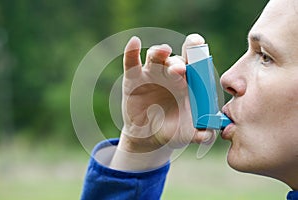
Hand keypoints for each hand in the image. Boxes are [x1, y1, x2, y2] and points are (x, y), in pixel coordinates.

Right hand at [119, 34, 213, 152]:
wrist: (150, 137)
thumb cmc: (174, 131)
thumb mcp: (187, 134)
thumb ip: (201, 134)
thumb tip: (208, 134)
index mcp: (189, 83)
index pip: (195, 63)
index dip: (198, 54)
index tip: (201, 49)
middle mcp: (171, 74)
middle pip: (176, 60)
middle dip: (179, 62)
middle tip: (181, 70)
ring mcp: (152, 74)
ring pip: (156, 57)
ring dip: (160, 53)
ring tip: (164, 51)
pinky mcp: (134, 78)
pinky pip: (132, 62)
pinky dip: (131, 51)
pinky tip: (134, 42)